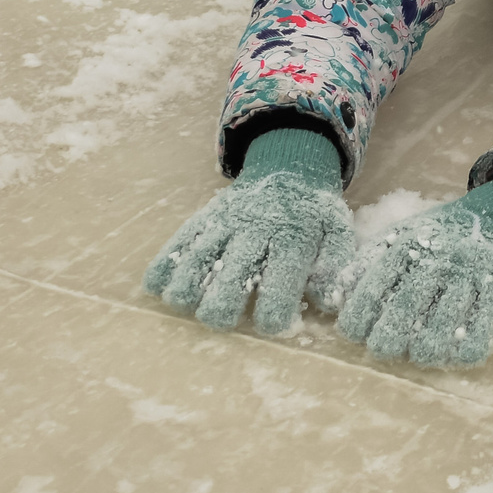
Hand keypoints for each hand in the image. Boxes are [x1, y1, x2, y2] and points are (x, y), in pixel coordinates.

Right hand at [143, 127, 359, 335]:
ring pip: (199, 256)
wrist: (289, 166)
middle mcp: (256, 229)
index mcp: (293, 238)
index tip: (269, 326)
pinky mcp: (206, 216)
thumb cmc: (313, 211)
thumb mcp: (336, 231)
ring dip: (187, 286)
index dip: (273, 312)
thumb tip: (327, 301)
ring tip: (183, 305)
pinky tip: (156, 285)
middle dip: (222, 305)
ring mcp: (226, 221)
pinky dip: (164, 263)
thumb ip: (335, 265)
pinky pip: (181, 239)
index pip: (281, 281)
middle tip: (221, 320)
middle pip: (232, 274)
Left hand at [338, 179, 492, 368]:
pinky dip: (465, 351)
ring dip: (426, 350)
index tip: (353, 333)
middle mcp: (439, 257)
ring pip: (443, 326)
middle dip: (387, 339)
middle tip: (383, 348)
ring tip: (418, 353)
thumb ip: (368, 264)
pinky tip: (455, 355)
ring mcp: (471, 274)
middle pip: (406, 308)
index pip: (376, 284)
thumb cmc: (442, 235)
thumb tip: (333, 299)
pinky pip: (483, 330)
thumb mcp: (402, 236)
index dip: (359, 315)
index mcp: (410, 242)